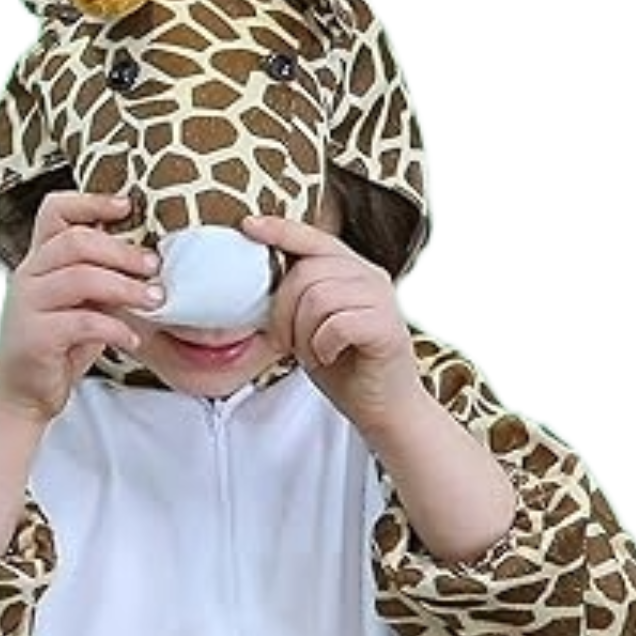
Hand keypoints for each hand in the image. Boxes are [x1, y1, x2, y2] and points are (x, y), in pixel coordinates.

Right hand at [0, 190, 163, 421]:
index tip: (127, 207)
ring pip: (81, 278)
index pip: (55, 212)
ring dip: (125, 287)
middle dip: (123, 251)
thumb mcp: (81, 306)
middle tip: (154, 267)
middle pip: (76, 241)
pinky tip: (132, 339)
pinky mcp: (34, 337)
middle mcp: (27, 276)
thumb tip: (145, 260)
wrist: (21, 398)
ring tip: (153, 301)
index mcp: (38, 262)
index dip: (91, 201)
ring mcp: (26, 305)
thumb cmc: (57, 350)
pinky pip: (84, 322)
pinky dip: (116, 328)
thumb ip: (99, 280)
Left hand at [245, 215, 421, 435]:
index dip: (280, 231)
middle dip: (285, 312)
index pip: (313, 238)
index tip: (249, 227)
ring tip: (316, 352)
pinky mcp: (387, 326)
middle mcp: (370, 276)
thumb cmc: (345, 368)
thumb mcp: (311, 327)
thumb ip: (296, 301)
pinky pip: (336, 324)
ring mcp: (382, 299)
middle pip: (306, 272)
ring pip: (318, 297)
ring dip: (305, 334)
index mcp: (351, 270)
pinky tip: (331, 357)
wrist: (382, 407)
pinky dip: (323, 346)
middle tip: (290, 343)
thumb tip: (257, 288)